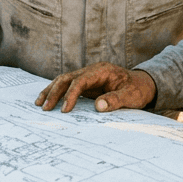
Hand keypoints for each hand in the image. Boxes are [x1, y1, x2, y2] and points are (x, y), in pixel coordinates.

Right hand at [36, 63, 156, 113]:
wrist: (142, 85)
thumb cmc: (138, 90)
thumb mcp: (131, 96)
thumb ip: (116, 100)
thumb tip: (98, 106)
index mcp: (102, 70)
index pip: (81, 81)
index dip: (71, 95)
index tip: (65, 110)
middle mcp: (92, 71)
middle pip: (67, 78)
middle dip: (55, 92)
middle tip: (45, 108)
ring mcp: (88, 76)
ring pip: (64, 80)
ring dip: (51, 91)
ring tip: (39, 104)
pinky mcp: (86, 84)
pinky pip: (68, 87)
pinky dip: (57, 93)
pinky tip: (48, 101)